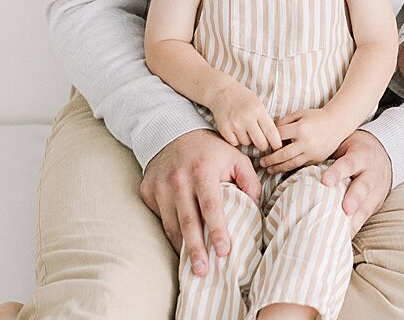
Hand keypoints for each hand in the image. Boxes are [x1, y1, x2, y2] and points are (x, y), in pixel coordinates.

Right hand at [140, 129, 260, 276]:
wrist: (172, 131)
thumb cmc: (210, 149)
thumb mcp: (234, 156)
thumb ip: (249, 180)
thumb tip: (255, 206)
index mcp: (203, 171)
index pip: (210, 206)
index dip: (217, 229)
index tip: (224, 251)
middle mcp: (179, 179)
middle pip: (188, 221)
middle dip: (195, 249)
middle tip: (203, 271)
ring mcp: (160, 186)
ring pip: (171, 225)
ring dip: (182, 247)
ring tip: (193, 267)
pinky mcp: (147, 191)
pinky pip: (160, 218)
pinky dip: (171, 233)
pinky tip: (181, 246)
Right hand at [205, 79, 281, 151]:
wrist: (222, 91)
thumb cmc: (243, 98)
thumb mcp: (258, 104)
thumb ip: (264, 119)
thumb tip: (273, 137)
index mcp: (258, 110)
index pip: (271, 131)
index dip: (276, 142)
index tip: (278, 147)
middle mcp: (247, 118)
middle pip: (260, 142)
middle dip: (263, 146)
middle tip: (263, 144)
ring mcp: (235, 124)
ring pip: (246, 143)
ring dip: (248, 140)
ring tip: (245, 129)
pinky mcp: (224, 128)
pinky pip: (234, 143)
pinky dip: (236, 140)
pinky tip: (235, 131)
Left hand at [260, 107, 347, 172]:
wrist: (336, 124)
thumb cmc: (316, 117)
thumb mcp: (300, 113)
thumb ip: (285, 121)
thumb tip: (272, 132)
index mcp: (300, 128)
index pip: (279, 137)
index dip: (269, 140)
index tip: (263, 144)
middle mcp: (305, 142)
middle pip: (282, 154)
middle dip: (270, 159)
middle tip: (261, 162)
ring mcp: (311, 152)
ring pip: (291, 163)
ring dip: (278, 168)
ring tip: (269, 170)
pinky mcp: (316, 159)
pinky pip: (300, 165)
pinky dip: (290, 168)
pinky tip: (283, 168)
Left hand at [320, 129, 392, 234]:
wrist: (381, 156)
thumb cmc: (352, 152)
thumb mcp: (345, 146)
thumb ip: (328, 154)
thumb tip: (295, 163)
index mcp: (361, 156)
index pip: (349, 163)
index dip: (338, 172)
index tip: (325, 181)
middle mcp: (372, 174)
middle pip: (363, 186)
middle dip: (354, 199)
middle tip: (345, 209)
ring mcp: (377, 191)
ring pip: (367, 205)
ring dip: (355, 219)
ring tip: (343, 233)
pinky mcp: (376, 205)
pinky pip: (365, 217)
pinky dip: (354, 228)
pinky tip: (343, 239)